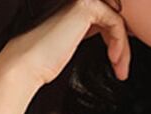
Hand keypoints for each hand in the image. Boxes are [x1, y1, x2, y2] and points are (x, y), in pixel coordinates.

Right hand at [2, 0, 132, 86]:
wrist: (27, 63)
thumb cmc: (44, 59)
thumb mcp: (74, 42)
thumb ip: (89, 32)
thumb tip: (116, 40)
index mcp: (74, 5)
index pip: (106, 16)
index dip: (118, 38)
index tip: (119, 60)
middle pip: (114, 16)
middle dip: (123, 45)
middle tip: (122, 70)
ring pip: (117, 20)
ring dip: (123, 48)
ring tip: (119, 69)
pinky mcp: (85, 6)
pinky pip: (116, 22)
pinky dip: (119, 43)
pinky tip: (113, 59)